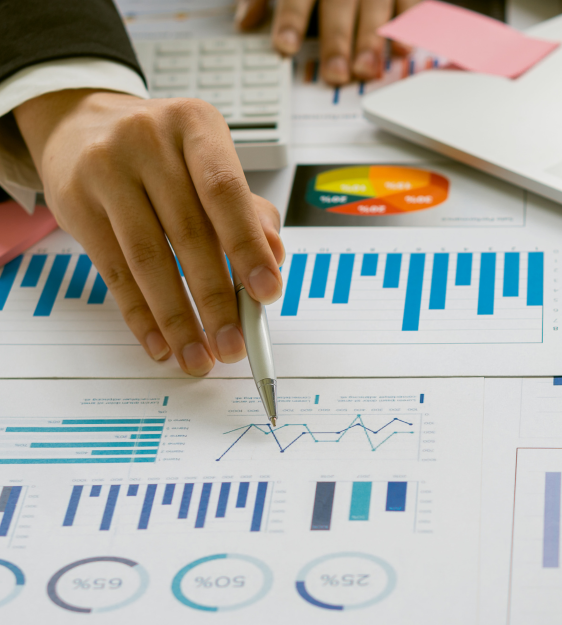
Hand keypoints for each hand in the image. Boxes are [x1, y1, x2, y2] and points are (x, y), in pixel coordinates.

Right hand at [14, 90, 284, 376]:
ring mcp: (106, 170)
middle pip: (188, 233)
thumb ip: (247, 210)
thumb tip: (274, 257)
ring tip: (198, 356)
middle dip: (216, 298)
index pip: (226, 192)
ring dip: (177, 318)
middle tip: (234, 343)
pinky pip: (113, 271)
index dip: (247, 246)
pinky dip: (140, 315)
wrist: (78, 121)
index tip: (266, 292)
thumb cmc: (162, 152)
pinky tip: (159, 342)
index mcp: (196, 126)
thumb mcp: (209, 162)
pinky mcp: (75, 203)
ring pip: (148, 258)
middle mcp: (149, 141)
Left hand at [236, 0, 422, 84]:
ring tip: (366, 70)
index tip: (284, 46)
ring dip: (372, 40)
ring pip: (375, 7)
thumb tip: (245, 20)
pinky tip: (403, 50)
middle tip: (335, 74)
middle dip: (337, 41)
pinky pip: (409, 4)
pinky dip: (408, 25)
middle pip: (339, 5)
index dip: (291, 19)